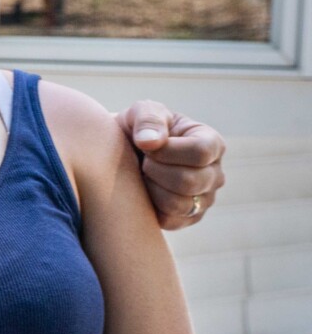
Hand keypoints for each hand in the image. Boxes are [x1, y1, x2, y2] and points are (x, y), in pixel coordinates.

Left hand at [116, 101, 224, 229]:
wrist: (119, 155)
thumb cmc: (137, 130)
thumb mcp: (141, 112)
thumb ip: (148, 119)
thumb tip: (151, 142)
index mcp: (211, 143)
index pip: (201, 152)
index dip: (167, 150)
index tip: (145, 145)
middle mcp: (214, 173)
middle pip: (191, 181)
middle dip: (155, 170)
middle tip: (142, 162)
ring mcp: (205, 199)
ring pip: (181, 204)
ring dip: (151, 188)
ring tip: (143, 175)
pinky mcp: (188, 218)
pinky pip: (171, 221)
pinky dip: (150, 208)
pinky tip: (143, 192)